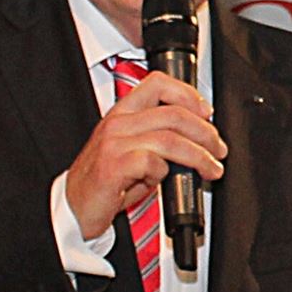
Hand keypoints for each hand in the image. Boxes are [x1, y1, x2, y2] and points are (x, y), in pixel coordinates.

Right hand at [65, 73, 225, 238]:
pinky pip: (152, 162)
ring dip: (199, 155)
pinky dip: (164, 173)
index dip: (188, 94)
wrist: (73, 208)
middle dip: (205, 132)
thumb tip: (195, 142)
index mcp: (121, 113)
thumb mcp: (131, 153)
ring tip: (210, 169)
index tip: (206, 112)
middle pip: (174, 114)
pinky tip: (161, 182)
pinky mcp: (113, 167)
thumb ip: (157, 141)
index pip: (158, 83)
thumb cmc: (103, 183)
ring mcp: (114, 144)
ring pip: (170, 139)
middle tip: (217, 149)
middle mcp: (117, 124)